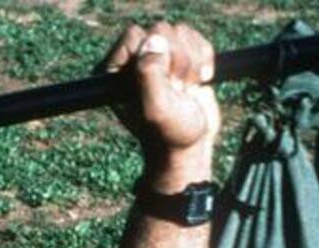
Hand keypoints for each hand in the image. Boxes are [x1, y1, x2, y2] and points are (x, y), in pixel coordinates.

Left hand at [99, 22, 221, 188]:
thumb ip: (150, 73)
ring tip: (185, 89)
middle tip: (176, 90)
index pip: (136, 35)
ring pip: (180, 32)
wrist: (191, 147)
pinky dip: (204, 58)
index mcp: (114, 71)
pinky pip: (195, 38)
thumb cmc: (170, 134)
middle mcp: (132, 61)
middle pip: (161, 30)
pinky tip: (198, 81)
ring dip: (192, 62)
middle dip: (178, 60)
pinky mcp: (179, 59)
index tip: (164, 83)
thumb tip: (154, 39)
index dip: (157, 55)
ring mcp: (157, 58)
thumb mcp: (157, 108)